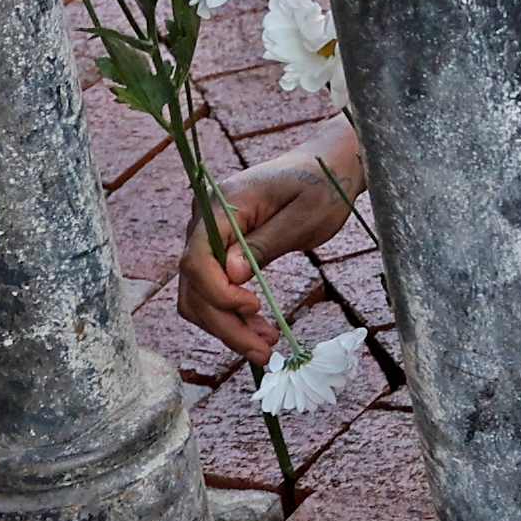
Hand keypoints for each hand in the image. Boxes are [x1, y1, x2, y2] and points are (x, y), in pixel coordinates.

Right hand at [169, 134, 365, 357]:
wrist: (326, 168)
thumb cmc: (322, 186)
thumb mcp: (305, 215)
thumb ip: (266, 244)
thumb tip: (232, 276)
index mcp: (222, 204)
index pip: (197, 258)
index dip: (218, 293)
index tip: (254, 308)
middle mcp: (205, 221)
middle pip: (194, 284)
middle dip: (224, 324)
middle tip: (264, 352)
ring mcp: (209, 237)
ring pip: (198, 295)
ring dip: (226, 326)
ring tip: (265, 347)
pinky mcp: (220, 251)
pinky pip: (213, 290)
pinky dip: (230, 315)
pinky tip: (258, 330)